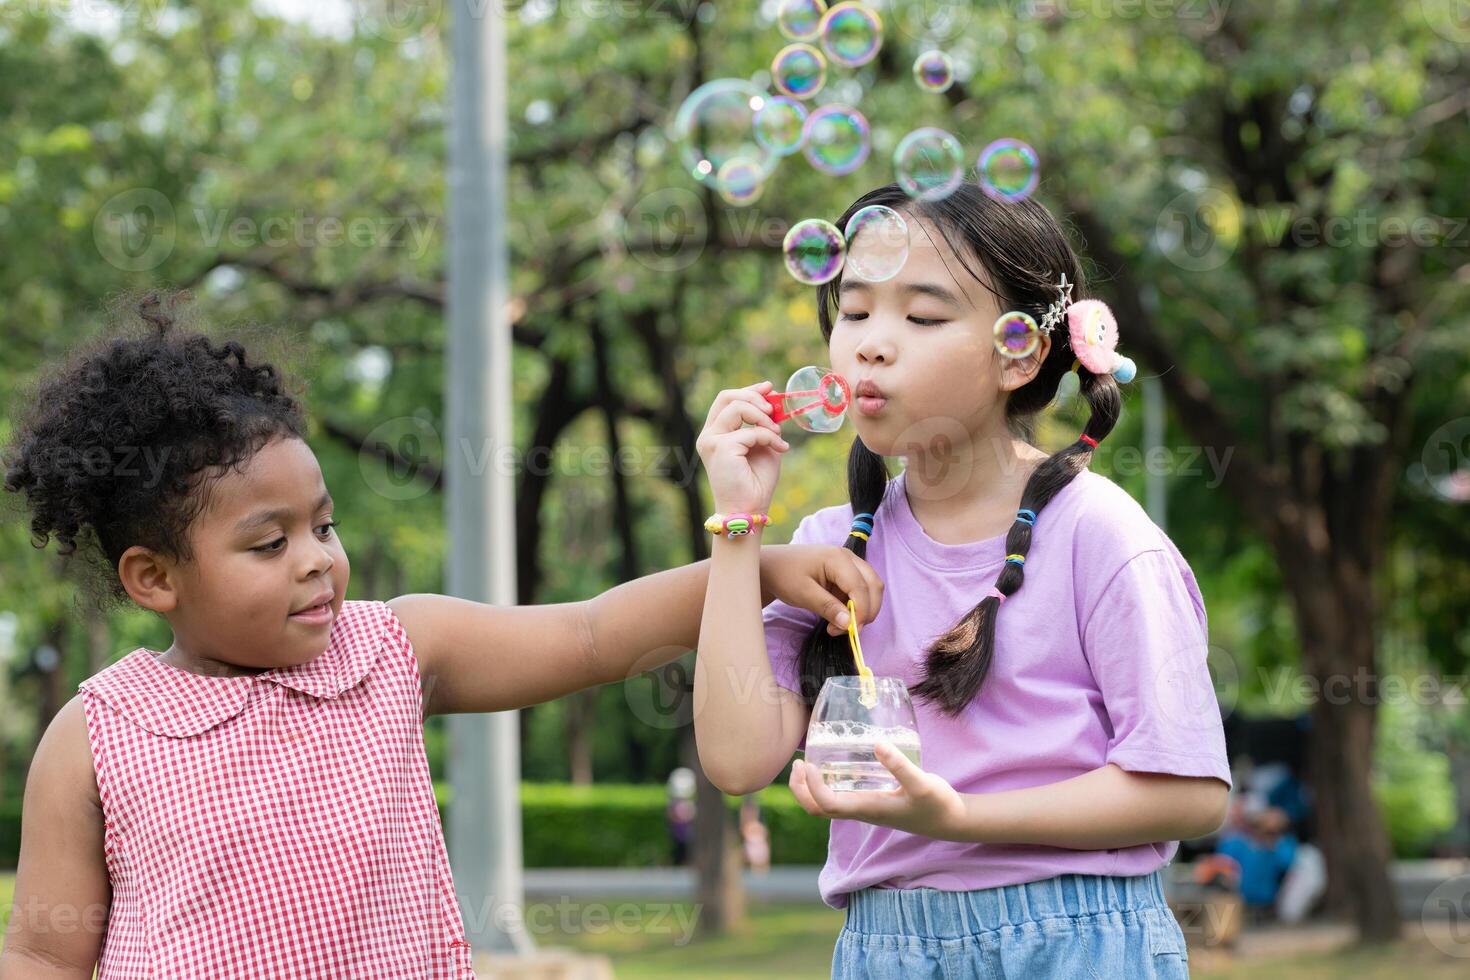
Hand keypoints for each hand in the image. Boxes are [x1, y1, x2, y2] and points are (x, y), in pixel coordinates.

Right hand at [695, 381, 788, 513]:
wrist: (749, 509)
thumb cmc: (755, 482)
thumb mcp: (763, 444)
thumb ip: (764, 424)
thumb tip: (773, 399)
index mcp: (715, 433)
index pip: (726, 399)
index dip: (748, 390)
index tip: (769, 388)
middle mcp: (709, 435)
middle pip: (727, 396)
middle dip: (754, 397)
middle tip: (773, 410)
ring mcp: (711, 440)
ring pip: (737, 407)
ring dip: (763, 417)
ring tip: (777, 434)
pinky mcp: (721, 448)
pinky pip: (751, 431)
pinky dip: (769, 437)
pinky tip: (780, 449)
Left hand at [759, 545, 883, 636]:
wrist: (771, 566)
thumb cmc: (783, 575)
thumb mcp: (803, 593)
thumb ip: (827, 607)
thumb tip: (849, 624)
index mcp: (838, 558)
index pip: (861, 587)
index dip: (862, 611)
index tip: (850, 631)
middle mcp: (848, 558)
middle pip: (873, 585)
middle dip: (868, 610)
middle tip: (848, 631)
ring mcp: (849, 564)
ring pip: (870, 588)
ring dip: (862, 610)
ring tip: (838, 626)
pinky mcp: (846, 574)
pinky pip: (860, 591)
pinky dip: (855, 607)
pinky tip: (837, 617)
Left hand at [788, 743, 968, 840]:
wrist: (950, 821)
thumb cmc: (937, 804)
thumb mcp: (923, 783)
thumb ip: (901, 766)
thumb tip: (878, 744)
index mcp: (868, 809)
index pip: (827, 805)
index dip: (812, 787)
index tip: (809, 763)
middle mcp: (862, 811)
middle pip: (818, 810)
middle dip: (801, 790)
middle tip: (797, 763)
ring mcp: (865, 808)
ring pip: (826, 805)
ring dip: (810, 787)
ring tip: (807, 762)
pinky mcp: (872, 801)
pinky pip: (840, 796)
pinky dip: (827, 783)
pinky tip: (834, 763)